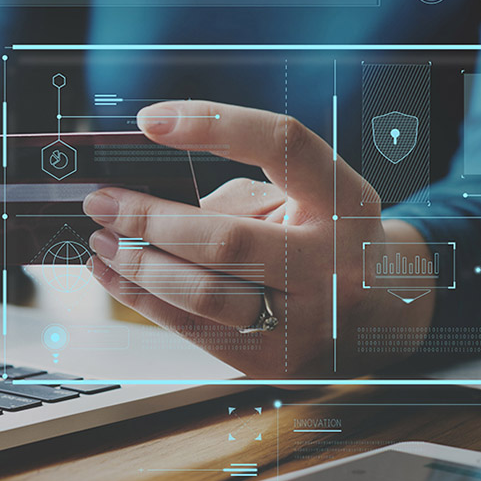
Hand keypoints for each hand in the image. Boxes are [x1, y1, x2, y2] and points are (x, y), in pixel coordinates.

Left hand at [83, 101, 433, 377]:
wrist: (380, 316)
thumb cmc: (324, 239)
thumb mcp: (303, 200)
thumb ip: (237, 193)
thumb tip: (145, 196)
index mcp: (345, 200)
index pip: (283, 144)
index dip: (215, 125)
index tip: (152, 120)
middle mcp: (331, 261)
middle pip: (226, 238)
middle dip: (149, 218)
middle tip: (101, 201)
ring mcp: (305, 318)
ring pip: (203, 293)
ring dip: (137, 264)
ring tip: (100, 239)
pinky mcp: (273, 361)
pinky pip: (192, 329)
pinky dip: (142, 299)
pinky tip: (113, 275)